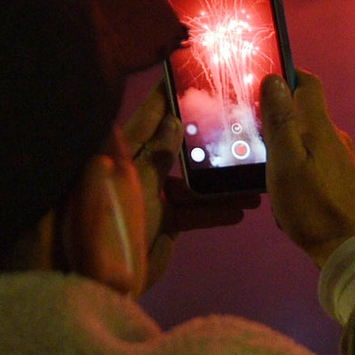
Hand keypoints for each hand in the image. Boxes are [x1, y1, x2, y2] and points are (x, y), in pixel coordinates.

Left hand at [123, 82, 257, 291]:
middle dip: (204, 137)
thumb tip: (174, 122)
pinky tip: (240, 211)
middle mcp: (137, 169)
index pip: (147, 118)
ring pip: (190, 182)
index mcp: (123, 154)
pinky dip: (212, 212)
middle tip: (232, 117)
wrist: (104, 281)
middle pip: (175, 147)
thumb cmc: (114, 223)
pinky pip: (192, 211)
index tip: (183, 74)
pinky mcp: (163, 221)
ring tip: (250, 179)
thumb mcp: (137, 183)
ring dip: (218, 183)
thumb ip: (158, 154)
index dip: (165, 97)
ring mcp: (151, 196)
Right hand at [259, 69, 354, 267]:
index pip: (308, 85)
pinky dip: (299, 168)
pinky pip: (316, 164)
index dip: (288, 75)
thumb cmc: (313, 206)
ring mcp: (342, 161)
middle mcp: (336, 139)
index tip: (266, 78)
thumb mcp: (285, 162)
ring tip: (265, 166)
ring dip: (288, 147)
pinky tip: (286, 190)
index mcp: (320, 128)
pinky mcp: (343, 182)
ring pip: (310, 142)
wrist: (350, 248)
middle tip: (252, 129)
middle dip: (280, 117)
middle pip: (306, 114)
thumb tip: (275, 80)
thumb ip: (280, 121)